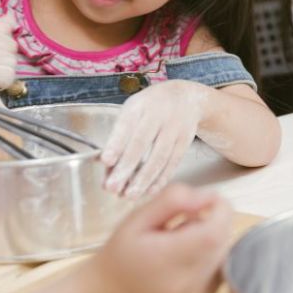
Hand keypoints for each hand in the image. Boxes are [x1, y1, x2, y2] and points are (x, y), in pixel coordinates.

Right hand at [88, 184, 232, 292]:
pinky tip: (185, 260)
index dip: (219, 210)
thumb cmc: (122, 251)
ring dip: (211, 240)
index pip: (213, 233)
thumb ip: (173, 200)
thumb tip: (208, 196)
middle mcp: (187, 286)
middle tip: (184, 221)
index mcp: (167, 261)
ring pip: (224, 254)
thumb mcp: (139, 216)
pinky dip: (209, 258)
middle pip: (222, 241)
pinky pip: (219, 269)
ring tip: (181, 243)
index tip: (205, 200)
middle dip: (212, 222)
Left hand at [101, 80, 208, 197]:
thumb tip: (106, 165)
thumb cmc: (151, 107)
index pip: (127, 125)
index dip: (116, 143)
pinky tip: (149, 190)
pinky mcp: (186, 141)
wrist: (186, 97)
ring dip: (144, 178)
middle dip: (126, 167)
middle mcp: (158, 114)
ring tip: (129, 195)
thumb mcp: (134, 110)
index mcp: (140, 105)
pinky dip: (161, 178)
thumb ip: (121, 134)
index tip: (106, 161)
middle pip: (142, 143)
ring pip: (160, 156)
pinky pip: (173, 162)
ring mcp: (175, 128)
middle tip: (112, 187)